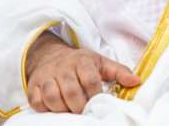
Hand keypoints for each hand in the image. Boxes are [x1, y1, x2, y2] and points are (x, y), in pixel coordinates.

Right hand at [24, 31, 140, 113]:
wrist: (51, 56)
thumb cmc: (81, 63)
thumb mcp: (101, 63)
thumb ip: (119, 72)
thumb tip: (136, 81)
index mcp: (82, 62)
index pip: (90, 80)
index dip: (95, 94)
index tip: (98, 102)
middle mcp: (63, 68)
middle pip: (71, 91)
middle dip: (79, 105)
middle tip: (84, 111)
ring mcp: (46, 77)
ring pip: (52, 97)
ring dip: (63, 109)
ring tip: (71, 112)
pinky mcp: (32, 86)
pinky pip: (36, 102)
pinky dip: (45, 109)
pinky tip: (55, 110)